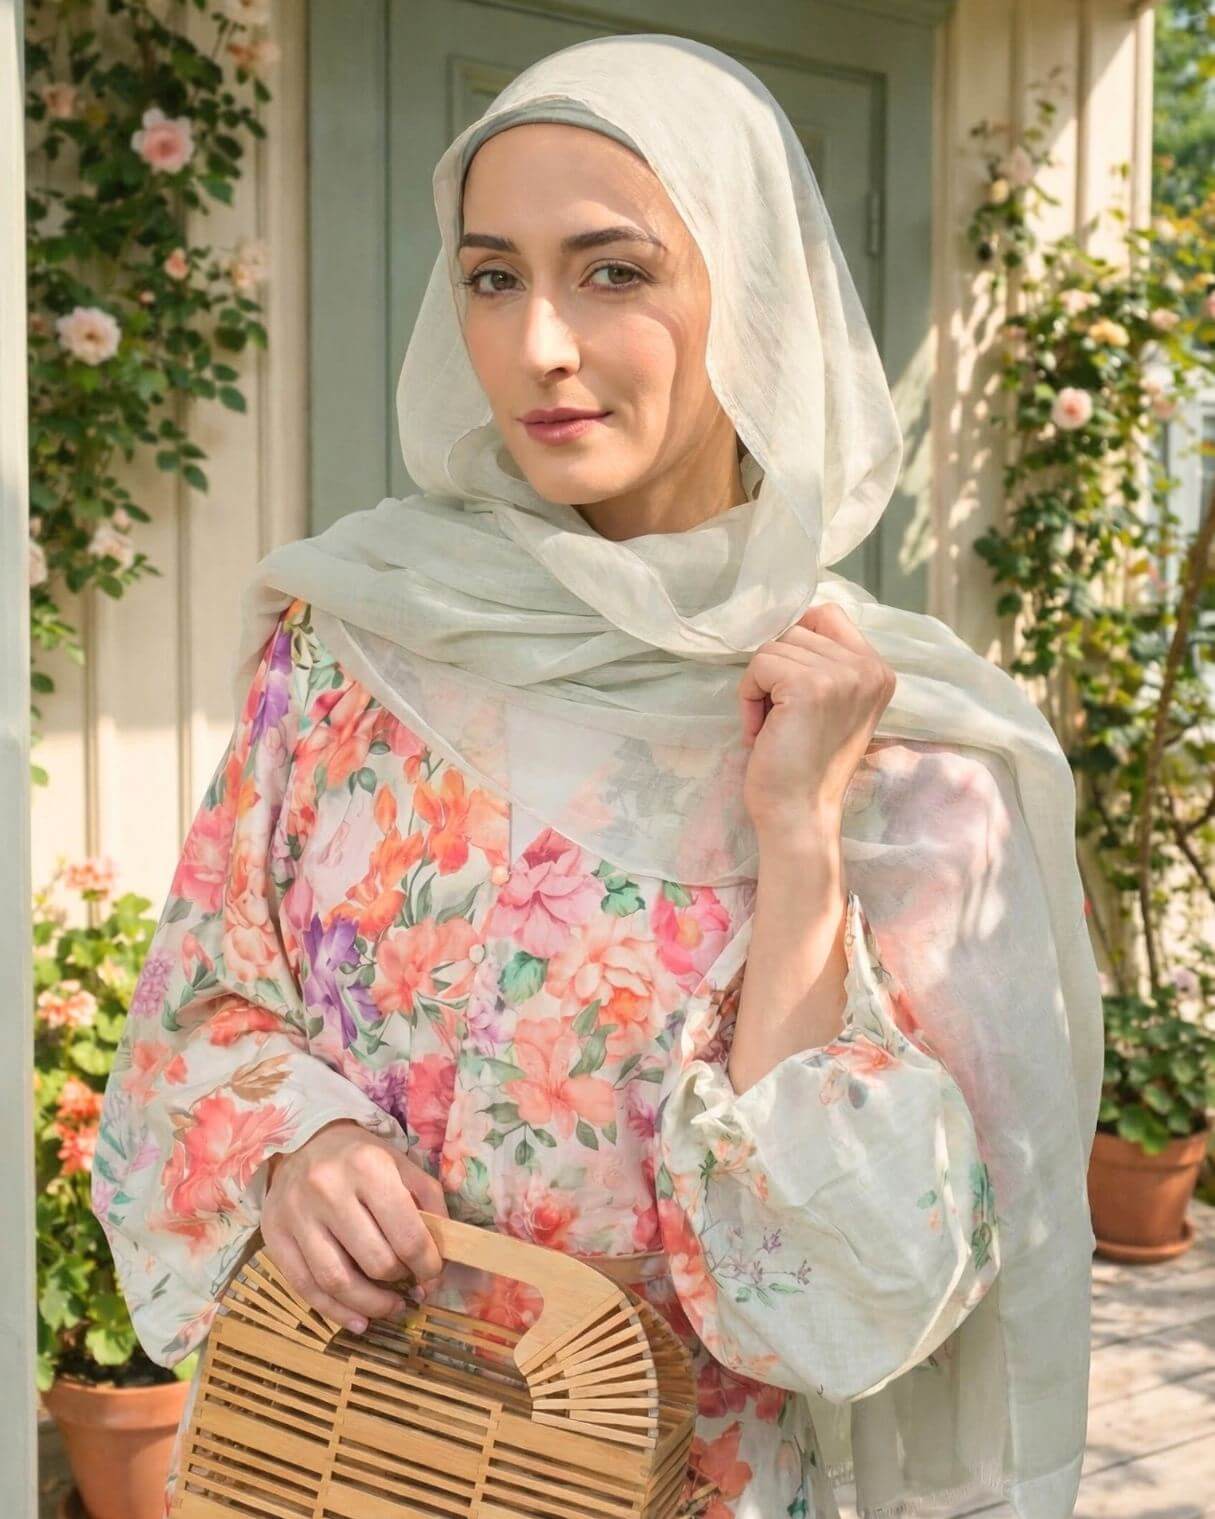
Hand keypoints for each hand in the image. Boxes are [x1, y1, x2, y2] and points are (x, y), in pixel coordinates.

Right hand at [261, 1118, 448, 1333]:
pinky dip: (335, 1312)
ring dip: (371, 1306)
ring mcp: (297, 1215)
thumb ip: (428, 1204)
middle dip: (400, 1281)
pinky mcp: (274, 1236)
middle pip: (374, 1261)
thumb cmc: (361, 1157)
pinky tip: (358, 1321)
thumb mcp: (402, 1165)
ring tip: (391, 1308)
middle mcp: (328, 1189)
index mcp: (368, 1167)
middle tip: (412, 1287)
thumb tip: (443, 1257)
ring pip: (336, 1281)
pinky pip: (305, 1288)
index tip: (433, 1275)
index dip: (427, 1265)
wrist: (304, 1140)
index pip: (406, 1235)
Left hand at [738, 602, 895, 836]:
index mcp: (878, 671)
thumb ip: (822, 665)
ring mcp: (841, 675)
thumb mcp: (830, 705)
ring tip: (772, 727)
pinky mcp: (809, 686)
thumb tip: (779, 625)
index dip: (796, 641)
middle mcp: (867, 668)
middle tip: (780, 718)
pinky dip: (748, 697)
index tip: (788, 686)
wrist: (800, 814)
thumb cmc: (805, 766)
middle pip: (796, 629)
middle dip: (775, 671)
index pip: (827, 614)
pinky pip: (759, 665)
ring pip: (774, 646)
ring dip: (759, 686)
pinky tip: (760, 731)